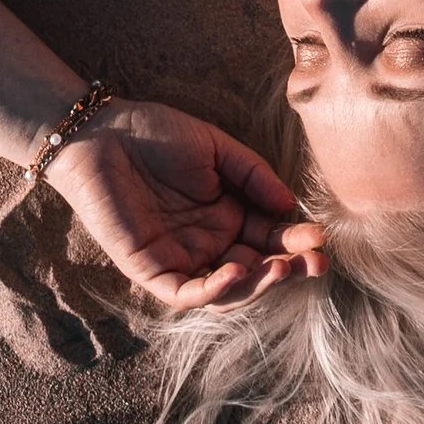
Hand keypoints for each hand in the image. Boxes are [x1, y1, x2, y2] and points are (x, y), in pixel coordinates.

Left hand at [45, 100, 327, 313]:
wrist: (102, 132)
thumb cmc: (157, 134)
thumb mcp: (217, 150)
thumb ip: (254, 176)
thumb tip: (291, 207)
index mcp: (227, 215)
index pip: (269, 236)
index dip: (295, 240)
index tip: (321, 236)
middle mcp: (208, 243)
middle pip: (255, 268)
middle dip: (288, 268)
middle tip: (317, 263)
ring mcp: (180, 258)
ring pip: (226, 289)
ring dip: (257, 283)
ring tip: (282, 267)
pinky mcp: (150, 269)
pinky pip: (185, 292)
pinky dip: (213, 289)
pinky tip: (238, 270)